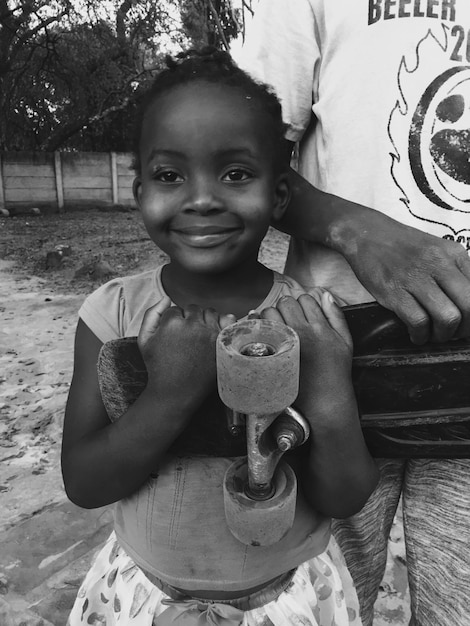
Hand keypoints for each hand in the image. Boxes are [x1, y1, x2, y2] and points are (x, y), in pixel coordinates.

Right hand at [138, 299, 235, 402]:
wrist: (175, 392)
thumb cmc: (158, 367)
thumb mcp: (144, 340)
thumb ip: (151, 314)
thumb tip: (167, 298)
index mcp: (172, 322)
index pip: (176, 309)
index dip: (174, 322)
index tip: (174, 336)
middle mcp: (193, 325)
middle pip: (194, 309)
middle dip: (190, 320)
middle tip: (187, 338)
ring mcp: (210, 333)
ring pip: (210, 313)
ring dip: (205, 321)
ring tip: (199, 338)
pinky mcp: (222, 342)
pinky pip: (228, 320)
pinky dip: (223, 323)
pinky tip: (215, 334)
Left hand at [260, 292, 352, 412]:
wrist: (325, 399)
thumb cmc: (336, 371)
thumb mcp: (345, 342)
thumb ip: (336, 316)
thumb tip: (325, 294)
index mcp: (319, 327)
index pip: (305, 299)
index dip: (302, 304)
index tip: (302, 314)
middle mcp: (301, 331)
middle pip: (285, 302)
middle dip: (285, 307)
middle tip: (287, 319)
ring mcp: (284, 342)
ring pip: (269, 312)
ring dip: (271, 316)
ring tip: (276, 327)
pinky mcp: (272, 353)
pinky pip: (260, 330)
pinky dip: (259, 328)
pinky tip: (265, 335)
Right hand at [339, 212, 469, 343]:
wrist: (366, 234)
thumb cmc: (401, 246)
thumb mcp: (437, 250)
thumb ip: (455, 271)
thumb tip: (466, 304)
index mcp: (454, 254)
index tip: (466, 324)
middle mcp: (439, 264)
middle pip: (468, 306)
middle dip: (464, 329)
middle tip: (454, 334)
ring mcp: (416, 278)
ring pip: (446, 317)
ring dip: (443, 335)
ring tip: (434, 335)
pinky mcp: (394, 291)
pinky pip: (418, 321)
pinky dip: (420, 335)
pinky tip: (416, 334)